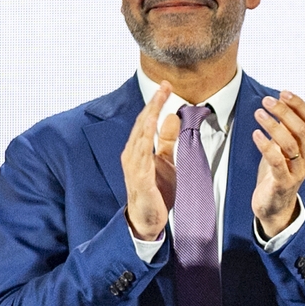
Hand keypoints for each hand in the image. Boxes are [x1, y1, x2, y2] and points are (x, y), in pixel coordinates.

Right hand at [121, 86, 183, 241]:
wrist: (147, 220)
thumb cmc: (156, 192)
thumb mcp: (167, 161)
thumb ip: (168, 140)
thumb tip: (172, 117)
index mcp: (139, 149)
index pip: (147, 120)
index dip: (156, 102)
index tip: (166, 85)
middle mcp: (132, 154)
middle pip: (142, 122)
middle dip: (153, 103)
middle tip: (165, 85)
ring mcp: (133, 165)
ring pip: (140, 135)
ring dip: (149, 116)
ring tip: (158, 100)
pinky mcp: (139, 178)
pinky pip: (142, 155)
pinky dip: (146, 139)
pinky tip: (151, 126)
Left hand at [250, 91, 304, 239]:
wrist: (274, 206)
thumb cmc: (277, 172)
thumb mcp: (282, 148)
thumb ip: (284, 128)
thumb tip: (278, 100)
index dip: (299, 104)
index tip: (283, 92)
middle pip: (301, 129)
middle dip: (284, 112)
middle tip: (266, 101)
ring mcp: (297, 172)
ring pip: (290, 144)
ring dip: (273, 126)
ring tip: (258, 114)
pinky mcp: (283, 183)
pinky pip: (277, 162)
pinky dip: (265, 146)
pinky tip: (256, 134)